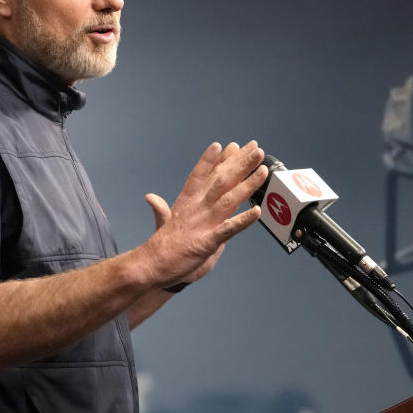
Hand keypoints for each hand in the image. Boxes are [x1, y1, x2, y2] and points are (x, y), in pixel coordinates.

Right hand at [140, 140, 266, 288]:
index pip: (202, 176)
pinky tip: (257, 211)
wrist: (149, 268)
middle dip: (240, 164)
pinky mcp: (206, 242)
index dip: (215, 159)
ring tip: (263, 171)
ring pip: (229, 199)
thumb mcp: (163, 225)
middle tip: (256, 148)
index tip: (228, 144)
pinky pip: (228, 230)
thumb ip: (162, 209)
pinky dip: (243, 221)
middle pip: (221, 181)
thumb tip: (150, 197)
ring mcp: (202, 224)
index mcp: (186, 204)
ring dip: (248, 184)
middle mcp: (196, 209)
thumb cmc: (160, 249)